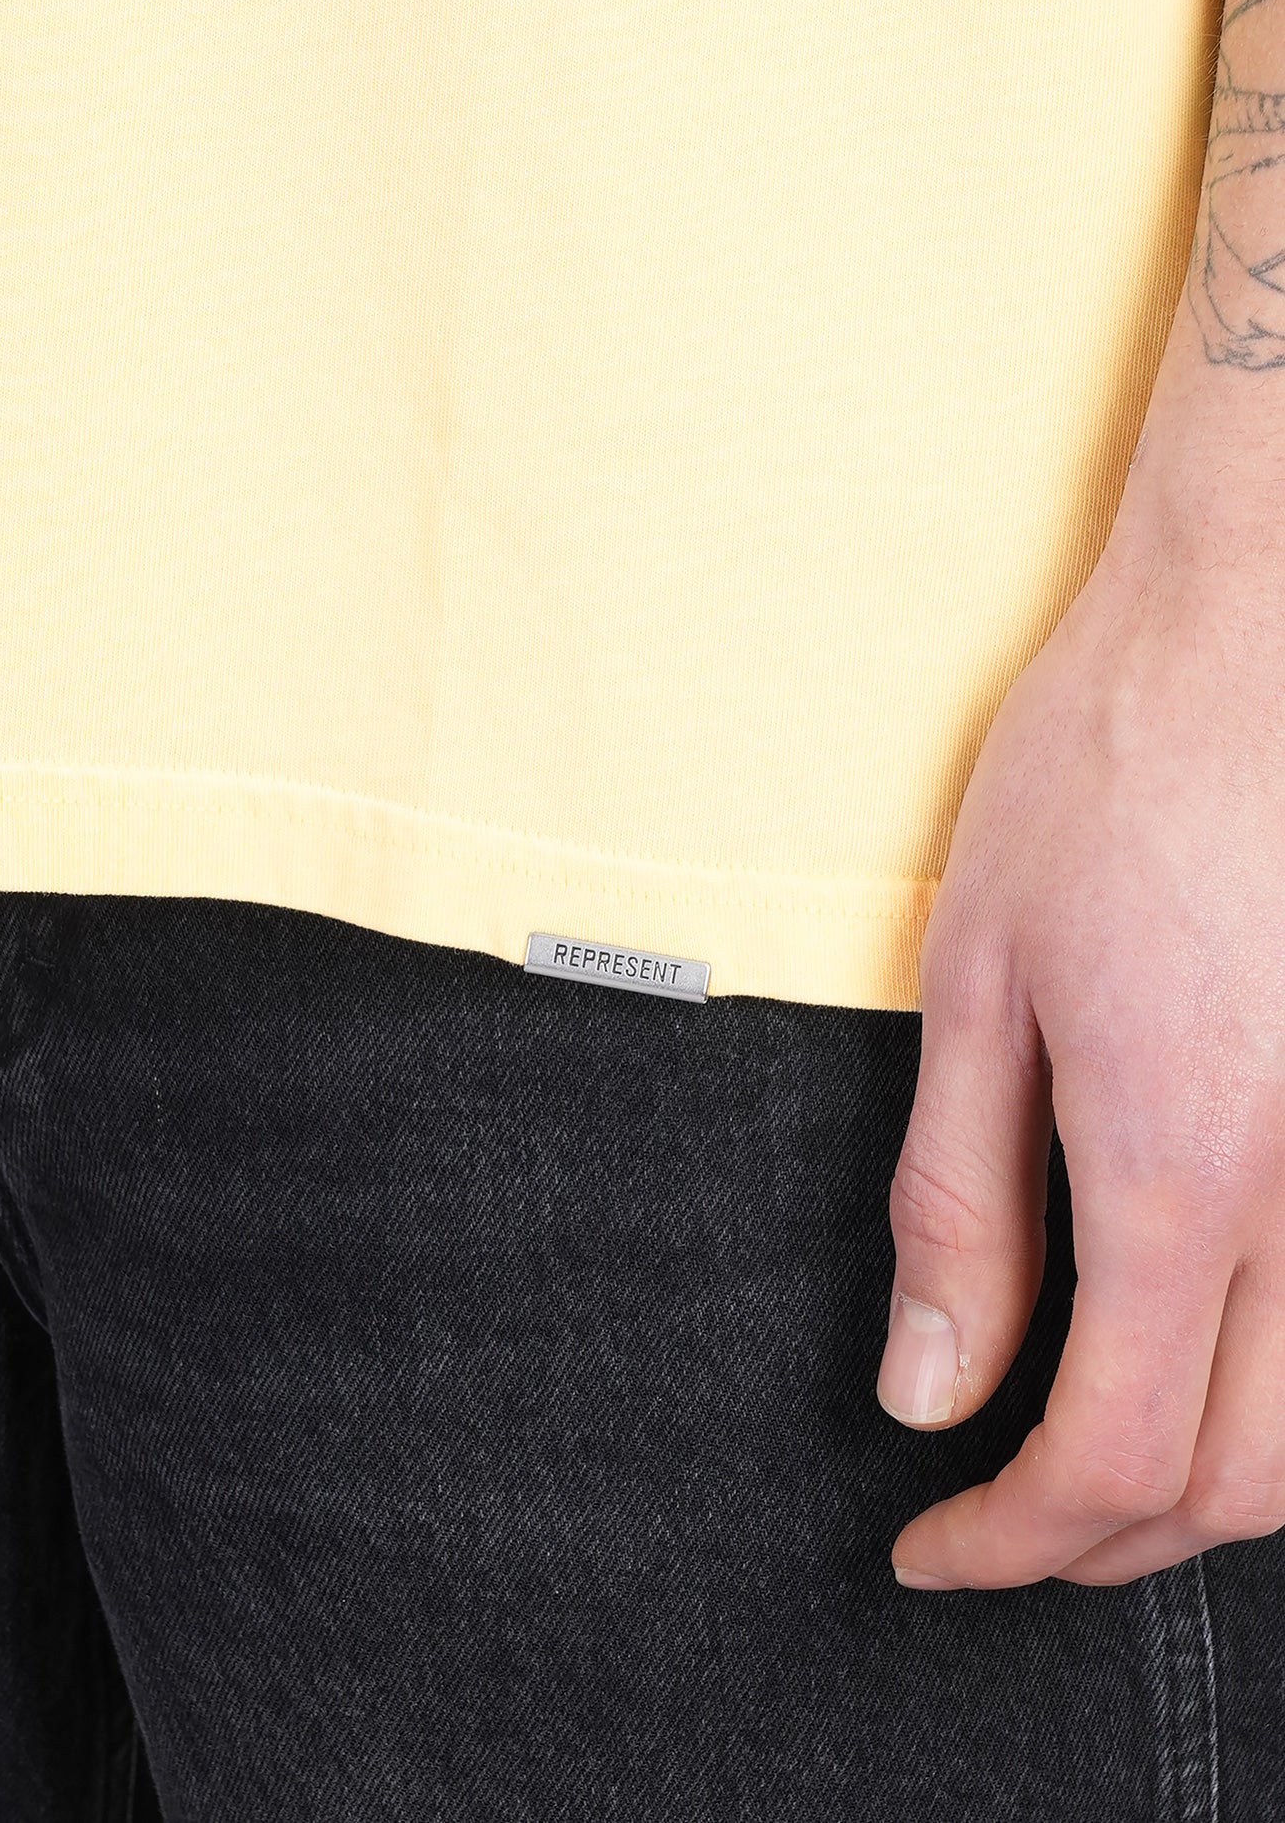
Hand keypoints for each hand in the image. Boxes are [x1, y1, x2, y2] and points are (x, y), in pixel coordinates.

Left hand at [876, 312, 1284, 1589]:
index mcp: (1179, 1164)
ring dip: (1210, 1486)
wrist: (1256, 625)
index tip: (930, 1550)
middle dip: (1108, 1543)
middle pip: (1238, 1478)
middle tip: (1002, 1527)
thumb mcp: (974, 980)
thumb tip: (926, 1387)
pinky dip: (1284, 1391)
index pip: (1108, 1453)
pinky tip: (1210, 1353)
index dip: (1009, 1541)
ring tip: (1097, 1464)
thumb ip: (955, 1203)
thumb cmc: (1102, 772)